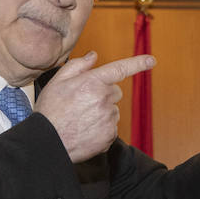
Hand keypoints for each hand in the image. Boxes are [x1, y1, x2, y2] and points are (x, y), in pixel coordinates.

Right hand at [35, 52, 154, 162]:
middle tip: (83, 102)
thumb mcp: (57, 82)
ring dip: (102, 112)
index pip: (120, 69)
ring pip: (113, 110)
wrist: (47, 142)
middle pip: (115, 92)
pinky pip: (111, 128)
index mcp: (92, 82)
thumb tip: (94, 56)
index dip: (138, 63)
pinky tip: (85, 130)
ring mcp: (108, 119)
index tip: (151, 61)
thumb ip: (78, 66)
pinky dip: (102, 128)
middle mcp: (104, 99)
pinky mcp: (109, 136)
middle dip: (104, 94)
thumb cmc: (50, 110)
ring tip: (81, 119)